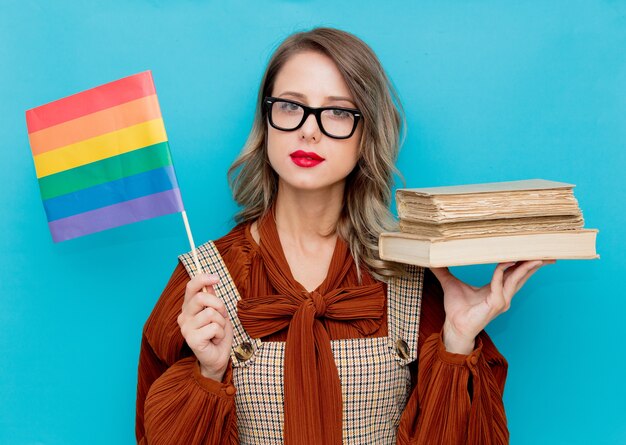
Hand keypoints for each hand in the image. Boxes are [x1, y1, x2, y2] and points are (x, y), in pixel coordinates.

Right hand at [177, 273, 232, 380]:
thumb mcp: (218, 312)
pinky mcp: (191, 339)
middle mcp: (184, 316)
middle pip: (202, 298)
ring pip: (211, 314)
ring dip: (221, 322)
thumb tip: (210, 281)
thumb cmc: (218, 334)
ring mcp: (186, 328)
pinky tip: (215, 339)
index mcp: (189, 307)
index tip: (217, 278)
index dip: (203, 279)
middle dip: (219, 305)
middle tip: (223, 315)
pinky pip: (214, 327)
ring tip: (218, 331)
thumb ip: (212, 298)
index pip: (191, 287)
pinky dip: (220, 333)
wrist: (218, 356)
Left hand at [430, 260, 554, 353]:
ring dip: (524, 266)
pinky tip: (503, 262)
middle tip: (545, 252)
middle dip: (533, 264)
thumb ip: (444, 271)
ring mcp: (501, 300)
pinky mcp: (496, 304)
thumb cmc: (455, 308)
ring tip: (534, 256)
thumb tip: (433, 259)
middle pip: (521, 275)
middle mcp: (503, 295)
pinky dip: (501, 273)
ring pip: (516, 279)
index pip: (513, 273)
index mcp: (496, 289)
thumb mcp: (450, 284)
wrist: (453, 326)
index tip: (529, 250)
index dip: (521, 262)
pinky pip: (499, 284)